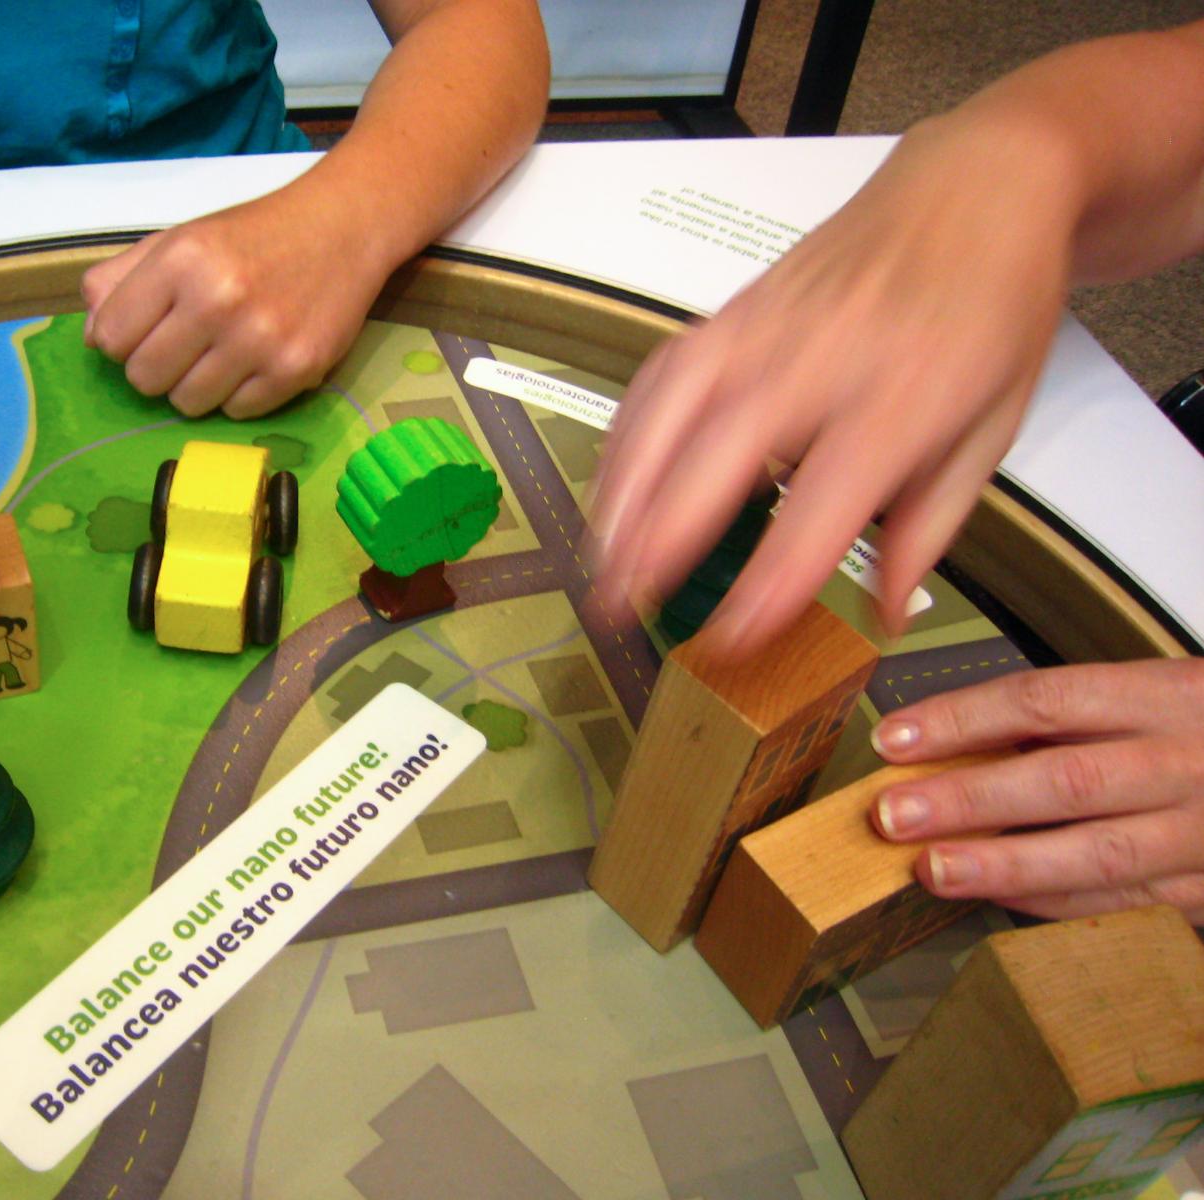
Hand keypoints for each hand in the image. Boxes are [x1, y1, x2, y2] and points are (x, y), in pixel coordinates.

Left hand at [80, 185, 387, 418]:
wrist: (342, 228)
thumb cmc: (252, 235)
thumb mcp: (179, 239)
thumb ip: (121, 280)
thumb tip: (91, 338)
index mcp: (180, 260)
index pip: (110, 338)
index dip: (121, 339)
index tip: (146, 328)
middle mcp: (217, 300)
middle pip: (144, 379)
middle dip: (155, 367)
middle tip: (184, 344)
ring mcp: (259, 340)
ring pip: (187, 404)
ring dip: (195, 385)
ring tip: (219, 352)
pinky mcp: (295, 370)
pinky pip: (236, 412)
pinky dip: (238, 393)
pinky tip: (254, 359)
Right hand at [587, 108, 1085, 651]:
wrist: (973, 189)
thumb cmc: (991, 310)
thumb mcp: (991, 431)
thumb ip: (928, 529)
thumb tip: (885, 615)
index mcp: (900, 404)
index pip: (818, 514)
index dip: (767, 587)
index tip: (731, 642)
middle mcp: (818, 364)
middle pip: (716, 460)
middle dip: (659, 543)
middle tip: (623, 611)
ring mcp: (763, 330)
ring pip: (667, 416)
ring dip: (622, 494)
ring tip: (600, 563)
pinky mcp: (730, 311)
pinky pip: (658, 378)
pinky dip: (625, 438)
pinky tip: (613, 488)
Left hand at [867, 658, 1203, 922]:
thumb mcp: (1153, 697)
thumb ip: (1066, 721)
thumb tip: (949, 745)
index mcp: (1166, 695)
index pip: (1045, 701)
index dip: (961, 720)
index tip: (893, 739)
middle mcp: (1187, 762)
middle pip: (1065, 779)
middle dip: (971, 798)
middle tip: (893, 814)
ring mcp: (1203, 832)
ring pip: (1096, 853)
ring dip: (1004, 865)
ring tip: (932, 870)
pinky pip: (1123, 901)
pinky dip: (1053, 902)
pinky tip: (995, 899)